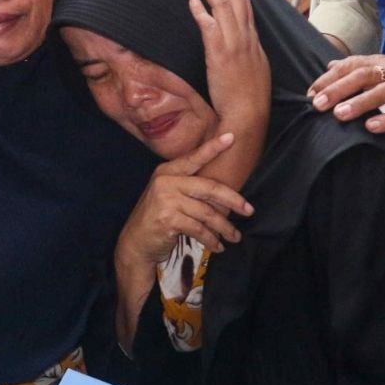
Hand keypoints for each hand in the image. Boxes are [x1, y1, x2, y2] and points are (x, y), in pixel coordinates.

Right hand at [117, 133, 253, 267]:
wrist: (135, 243)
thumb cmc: (157, 218)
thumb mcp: (168, 196)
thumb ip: (188, 188)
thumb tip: (224, 193)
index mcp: (167, 171)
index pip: (194, 158)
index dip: (213, 147)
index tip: (231, 137)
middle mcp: (165, 182)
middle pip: (209, 187)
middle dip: (233, 200)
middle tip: (249, 210)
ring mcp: (166, 200)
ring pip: (207, 213)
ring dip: (224, 227)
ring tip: (234, 237)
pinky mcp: (168, 220)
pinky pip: (199, 229)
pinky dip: (211, 239)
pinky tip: (218, 246)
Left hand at [190, 0, 270, 134]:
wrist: (248, 115)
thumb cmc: (250, 99)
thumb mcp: (255, 69)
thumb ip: (247, 51)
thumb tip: (240, 41)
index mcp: (253, 40)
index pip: (246, 3)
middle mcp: (245, 38)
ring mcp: (234, 45)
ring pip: (223, 6)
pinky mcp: (220, 56)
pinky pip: (210, 28)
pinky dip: (201, 12)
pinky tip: (192, 0)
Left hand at [306, 54, 384, 135]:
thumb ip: (358, 69)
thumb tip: (330, 65)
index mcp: (383, 63)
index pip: (352, 65)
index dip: (330, 78)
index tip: (311, 93)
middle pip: (364, 76)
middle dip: (339, 89)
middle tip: (318, 104)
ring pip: (383, 93)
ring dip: (360, 103)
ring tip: (339, 114)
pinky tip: (370, 127)